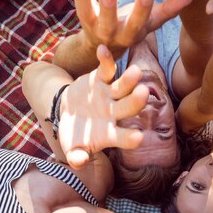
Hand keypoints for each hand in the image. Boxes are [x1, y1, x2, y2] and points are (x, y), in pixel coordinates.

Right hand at [59, 45, 148, 167]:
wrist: (68, 116)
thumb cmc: (74, 137)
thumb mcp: (72, 148)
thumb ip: (77, 156)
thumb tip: (80, 162)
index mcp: (110, 134)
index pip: (123, 138)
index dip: (130, 138)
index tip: (139, 138)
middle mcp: (114, 114)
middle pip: (128, 108)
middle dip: (136, 101)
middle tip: (144, 94)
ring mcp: (109, 96)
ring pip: (122, 87)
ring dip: (129, 80)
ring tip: (135, 72)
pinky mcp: (100, 80)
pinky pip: (106, 69)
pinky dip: (105, 60)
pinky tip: (102, 49)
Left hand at [69, 0, 191, 57]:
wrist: (101, 48)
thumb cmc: (130, 29)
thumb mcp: (149, 23)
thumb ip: (168, 10)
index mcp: (132, 34)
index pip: (139, 22)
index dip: (143, 9)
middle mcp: (111, 34)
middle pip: (110, 22)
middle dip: (110, 7)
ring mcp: (93, 26)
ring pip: (86, 9)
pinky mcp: (82, 15)